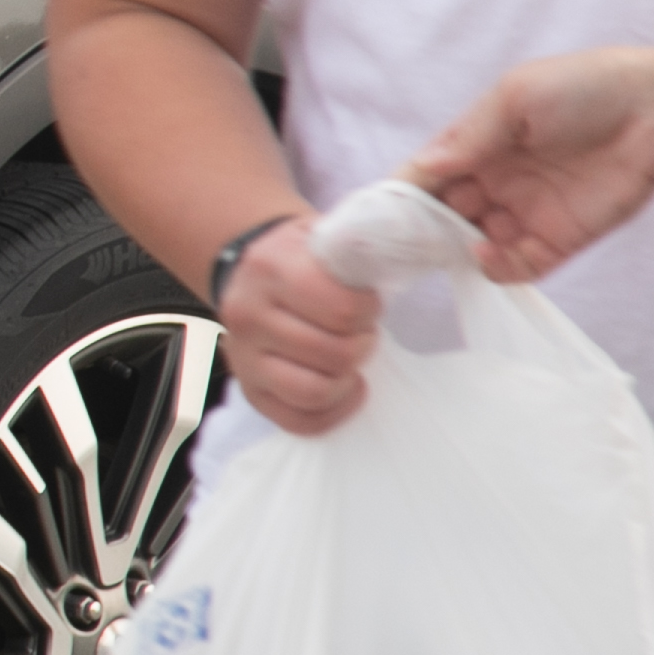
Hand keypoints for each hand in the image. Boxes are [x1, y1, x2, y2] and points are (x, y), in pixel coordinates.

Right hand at [216, 213, 380, 436]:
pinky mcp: (249, 391)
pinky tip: (342, 385)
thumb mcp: (326, 233)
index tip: (366, 302)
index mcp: (269, 269)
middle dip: (362, 343)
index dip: (367, 310)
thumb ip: (362, 242)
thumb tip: (411, 249)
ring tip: (347, 356)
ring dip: (346, 377)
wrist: (248, 268)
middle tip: (361, 330)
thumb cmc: (301, 256)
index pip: (340, 309)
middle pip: (333, 354)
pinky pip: (301, 421)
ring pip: (314, 391)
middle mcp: (247, 315)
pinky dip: (334, 410)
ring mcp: (243, 358)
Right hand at [411, 49, 653, 282]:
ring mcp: (527, 212)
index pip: (429, 174)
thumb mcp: (515, 96)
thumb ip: (469, 136)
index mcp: (482, 143)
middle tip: (405, 240)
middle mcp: (498, 180)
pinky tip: (487, 254)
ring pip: (474, 243)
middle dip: (423, 227)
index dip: (403, 193)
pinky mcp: (559, 239)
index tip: (377, 214)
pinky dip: (496, 267)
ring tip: (451, 246)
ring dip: (456, 249)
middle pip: (445, 213)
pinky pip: (517, 265)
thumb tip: (424, 169)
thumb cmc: (585, 88)